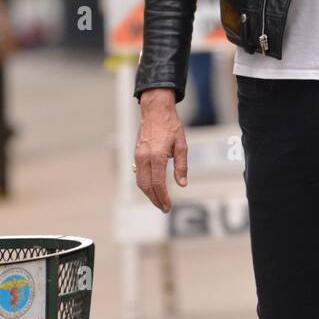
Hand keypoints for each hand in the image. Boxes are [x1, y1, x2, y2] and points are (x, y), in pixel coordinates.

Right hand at [134, 89, 187, 211]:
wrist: (155, 110)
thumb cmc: (171, 125)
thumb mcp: (182, 145)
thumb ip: (181, 166)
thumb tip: (182, 184)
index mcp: (156, 155)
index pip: (157, 183)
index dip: (162, 197)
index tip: (168, 206)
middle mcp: (144, 157)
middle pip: (146, 186)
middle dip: (155, 199)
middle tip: (164, 208)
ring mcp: (138, 156)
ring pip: (140, 182)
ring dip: (149, 194)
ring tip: (159, 201)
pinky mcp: (136, 154)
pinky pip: (139, 174)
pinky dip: (144, 185)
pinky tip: (152, 189)